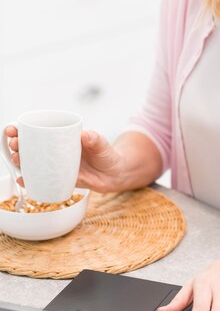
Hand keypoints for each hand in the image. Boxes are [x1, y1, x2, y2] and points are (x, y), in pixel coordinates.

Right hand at [3, 126, 126, 192]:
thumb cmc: (106, 154)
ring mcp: (56, 165)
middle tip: (15, 144)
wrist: (114, 174)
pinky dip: (31, 180)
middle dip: (17, 144)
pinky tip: (23, 180)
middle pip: (30, 146)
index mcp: (62, 138)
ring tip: (16, 159)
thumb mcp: (102, 144)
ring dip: (20, 161)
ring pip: (32, 163)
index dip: (22, 130)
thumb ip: (95, 139)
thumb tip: (86, 135)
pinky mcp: (59, 179)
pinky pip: (41, 179)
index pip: (38, 131)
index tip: (14, 129)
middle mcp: (55, 151)